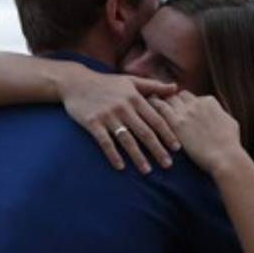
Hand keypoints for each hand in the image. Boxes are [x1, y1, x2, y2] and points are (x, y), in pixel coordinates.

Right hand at [58, 67, 180, 172]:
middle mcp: (123, 107)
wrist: (76, 82)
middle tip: (168, 165)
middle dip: (157, 150)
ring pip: (127, 139)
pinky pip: (105, 142)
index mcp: (135, 98)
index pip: (156, 119)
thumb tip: (176, 88)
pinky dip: (113, 155)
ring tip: (147, 171)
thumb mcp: (131, 80)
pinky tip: (120, 167)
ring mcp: (108, 116)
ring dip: (138, 157)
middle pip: (144, 132)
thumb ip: (154, 86)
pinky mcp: (92, 123)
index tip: (177, 148)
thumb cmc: (107, 83)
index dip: (167, 134)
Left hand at [150, 92, 246, 175]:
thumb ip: (221, 115)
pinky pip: (160, 108)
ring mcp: (186, 112)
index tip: (178, 110)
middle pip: (178, 96)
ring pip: (167, 99)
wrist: (225, 157)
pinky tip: (143, 110)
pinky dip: (152, 106)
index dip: (184, 104)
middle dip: (171, 101)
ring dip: (159, 101)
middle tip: (160, 107)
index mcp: (209, 102)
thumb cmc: (231, 145)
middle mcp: (196, 103)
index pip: (191, 97)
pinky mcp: (176, 123)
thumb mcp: (230, 123)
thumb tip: (219, 115)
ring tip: (147, 105)